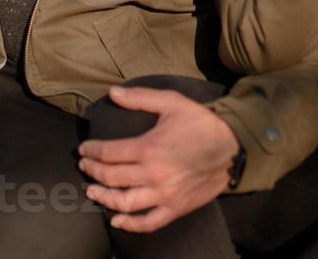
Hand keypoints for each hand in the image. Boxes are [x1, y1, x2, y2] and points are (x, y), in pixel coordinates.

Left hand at [78, 86, 240, 232]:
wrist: (233, 146)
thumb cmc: (202, 123)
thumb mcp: (172, 102)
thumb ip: (140, 97)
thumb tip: (113, 92)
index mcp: (148, 148)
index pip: (108, 153)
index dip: (91, 151)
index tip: (84, 150)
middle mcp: (153, 174)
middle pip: (111, 178)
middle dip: (92, 171)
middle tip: (85, 166)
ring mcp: (164, 194)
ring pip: (124, 202)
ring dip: (103, 198)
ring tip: (92, 192)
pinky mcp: (176, 208)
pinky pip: (149, 222)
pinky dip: (130, 225)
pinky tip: (117, 220)